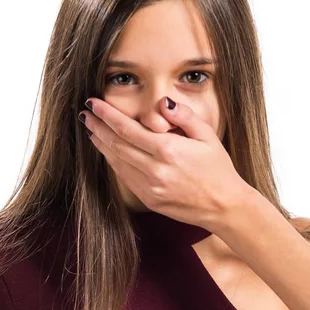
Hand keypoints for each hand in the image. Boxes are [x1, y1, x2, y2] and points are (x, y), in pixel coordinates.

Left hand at [79, 96, 250, 229]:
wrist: (224, 206)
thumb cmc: (218, 168)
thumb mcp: (208, 135)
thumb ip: (184, 116)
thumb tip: (163, 103)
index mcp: (168, 150)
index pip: (127, 129)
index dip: (107, 115)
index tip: (93, 104)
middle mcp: (155, 170)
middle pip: (116, 144)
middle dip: (98, 127)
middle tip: (86, 114)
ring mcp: (150, 187)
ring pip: (116, 162)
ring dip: (101, 144)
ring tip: (92, 130)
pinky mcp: (149, 199)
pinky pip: (125, 177)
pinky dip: (113, 161)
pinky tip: (109, 152)